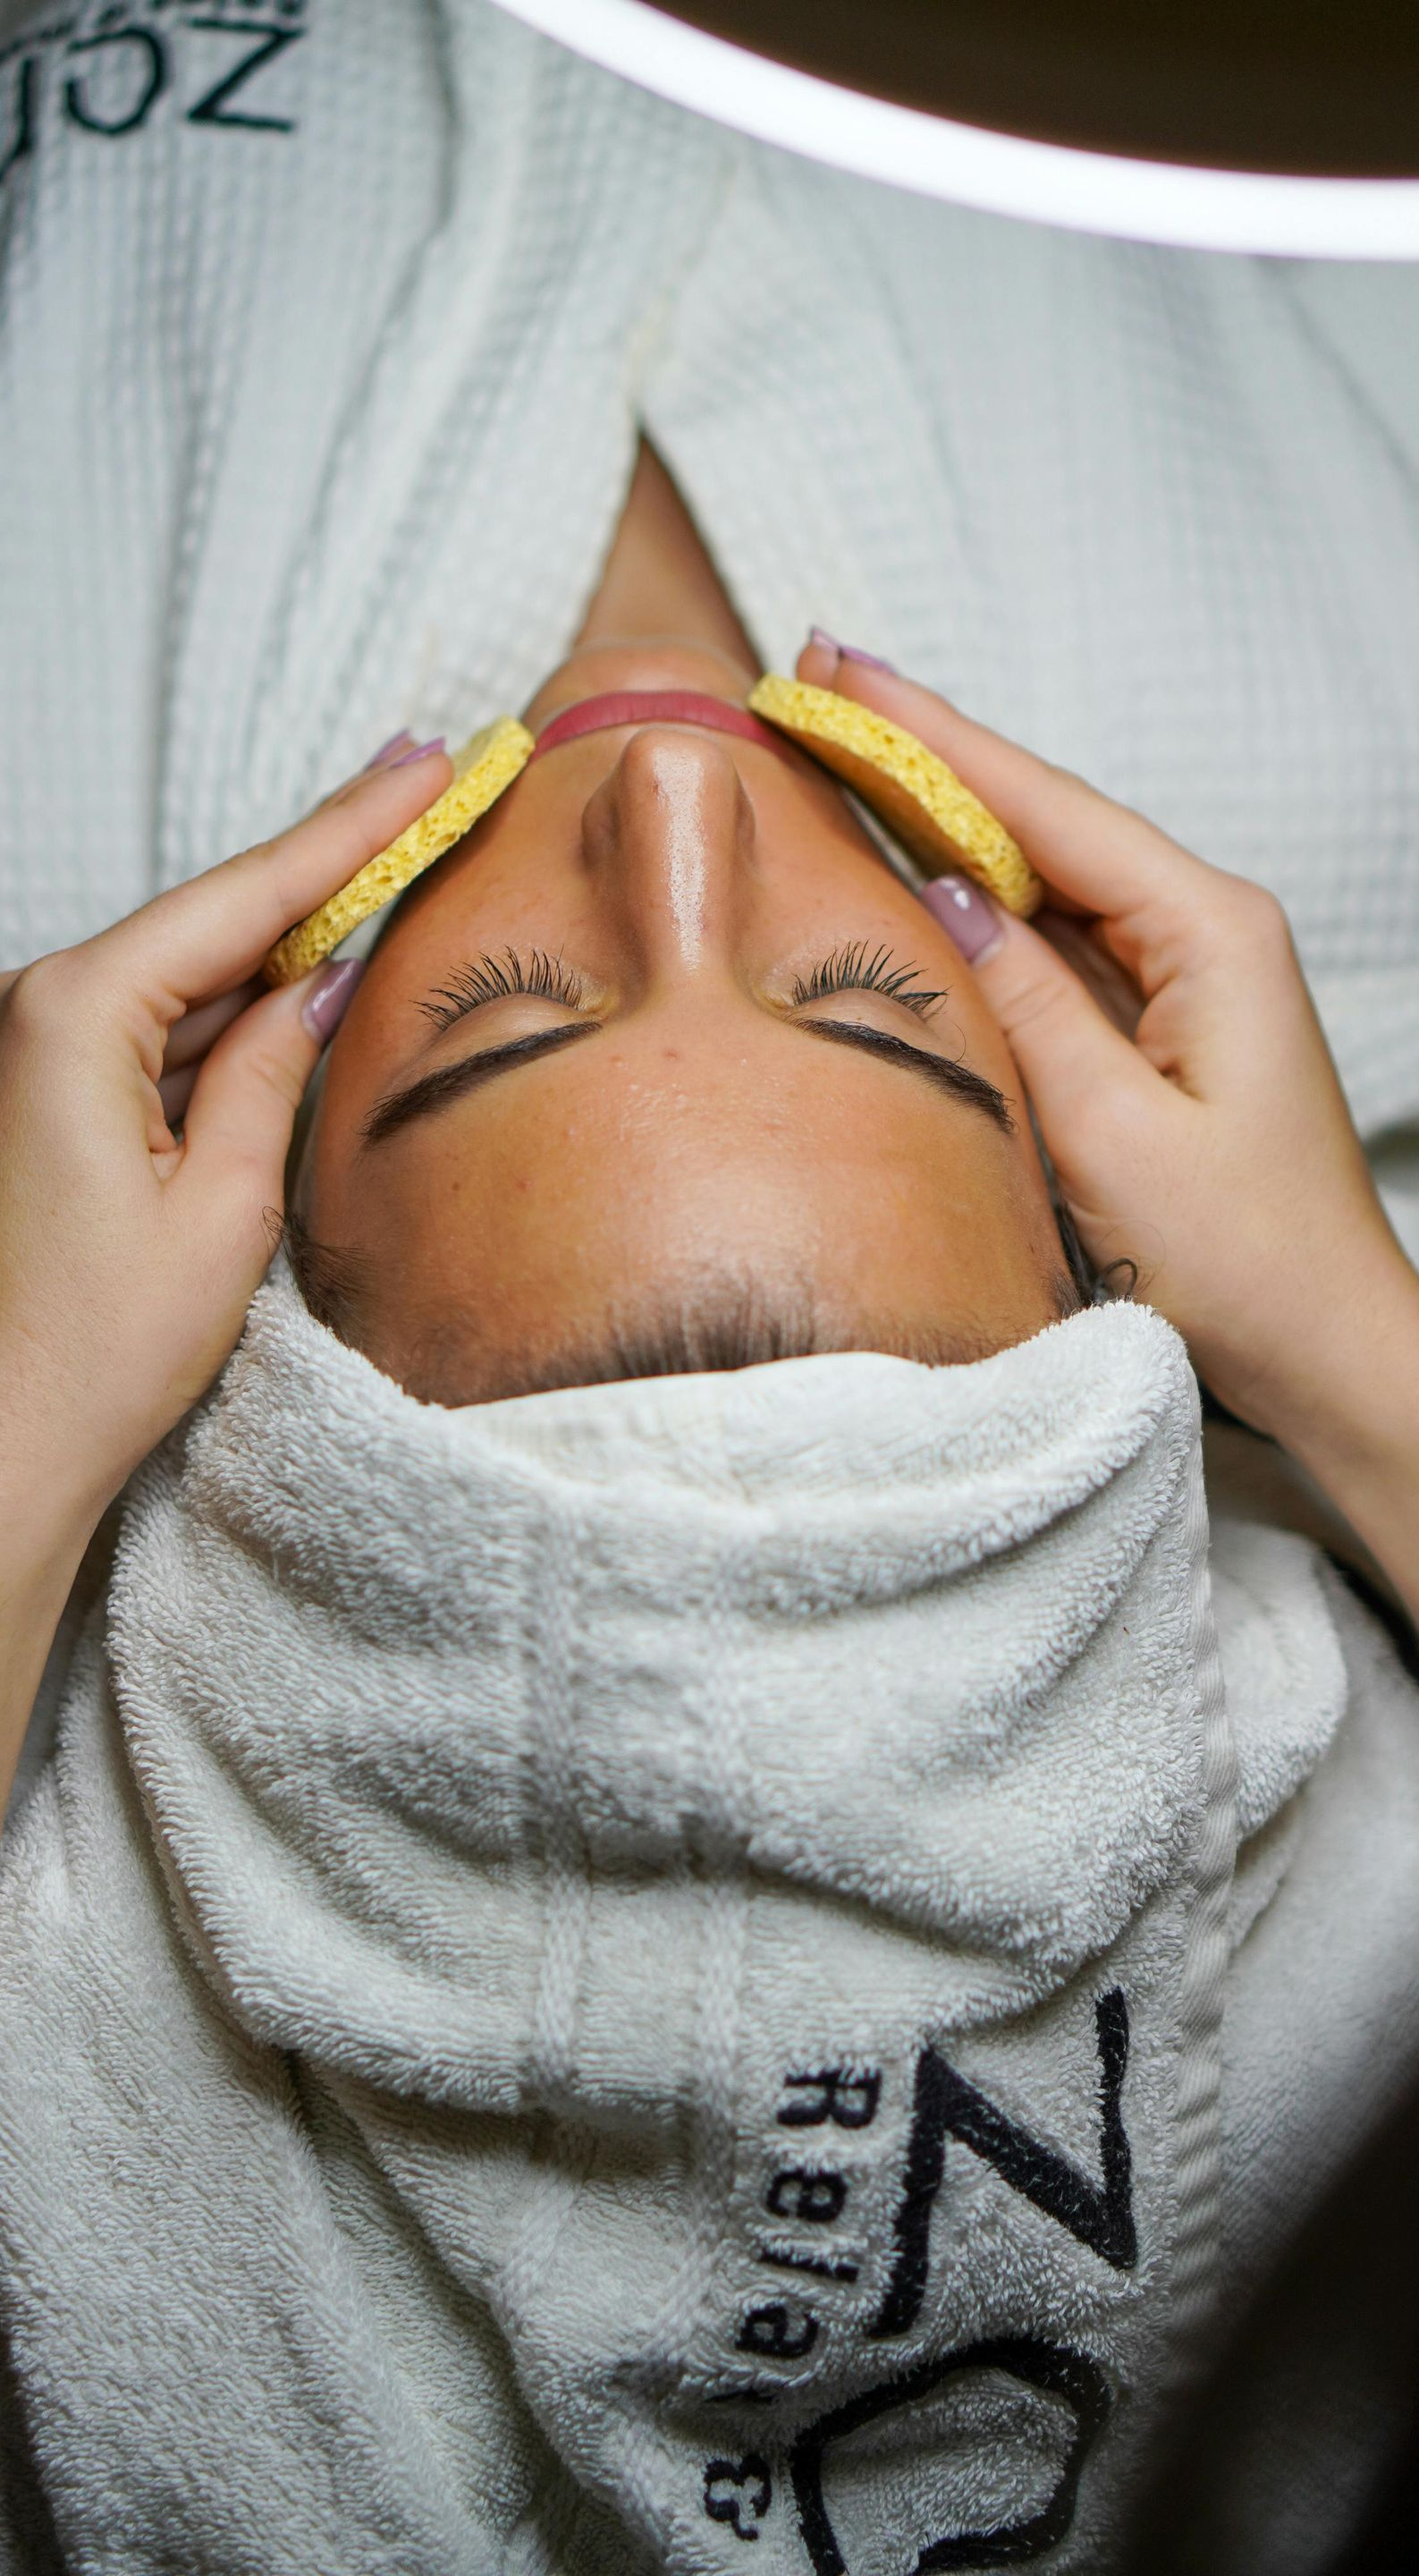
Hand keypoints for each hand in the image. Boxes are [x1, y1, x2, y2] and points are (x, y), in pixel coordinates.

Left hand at [0, 736, 451, 1528]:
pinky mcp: (45, 1097)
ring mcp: (34, 1050)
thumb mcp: (223, 1206)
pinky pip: (160, 1030)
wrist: (1, 1447)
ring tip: (395, 869)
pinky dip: (236, 1011)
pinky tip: (309, 982)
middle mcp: (36, 1009)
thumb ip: (273, 1072)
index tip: (426, 760)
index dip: (351, 828)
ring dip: (289, 938)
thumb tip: (321, 979)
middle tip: (425, 779)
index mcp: (75, 1015)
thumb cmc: (94, 1350)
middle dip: (328, 862)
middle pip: (215, 919)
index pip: (245, 897)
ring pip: (192, 974)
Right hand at [797, 637, 1418, 1467]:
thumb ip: (1024, 1005)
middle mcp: (1203, 932)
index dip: (933, 738)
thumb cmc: (1241, 1262)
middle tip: (819, 681)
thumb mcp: (1109, 1137)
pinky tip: (914, 871)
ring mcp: (1182, 978)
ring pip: (1043, 878)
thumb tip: (945, 895)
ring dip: (944, 819)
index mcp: (1209, 932)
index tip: (841, 674)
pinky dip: (978, 903)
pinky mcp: (1159, 1028)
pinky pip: (1054, 944)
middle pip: (1042, 821)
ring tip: (844, 752)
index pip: (1045, 809)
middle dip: (928, 753)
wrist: (1326, 1353)